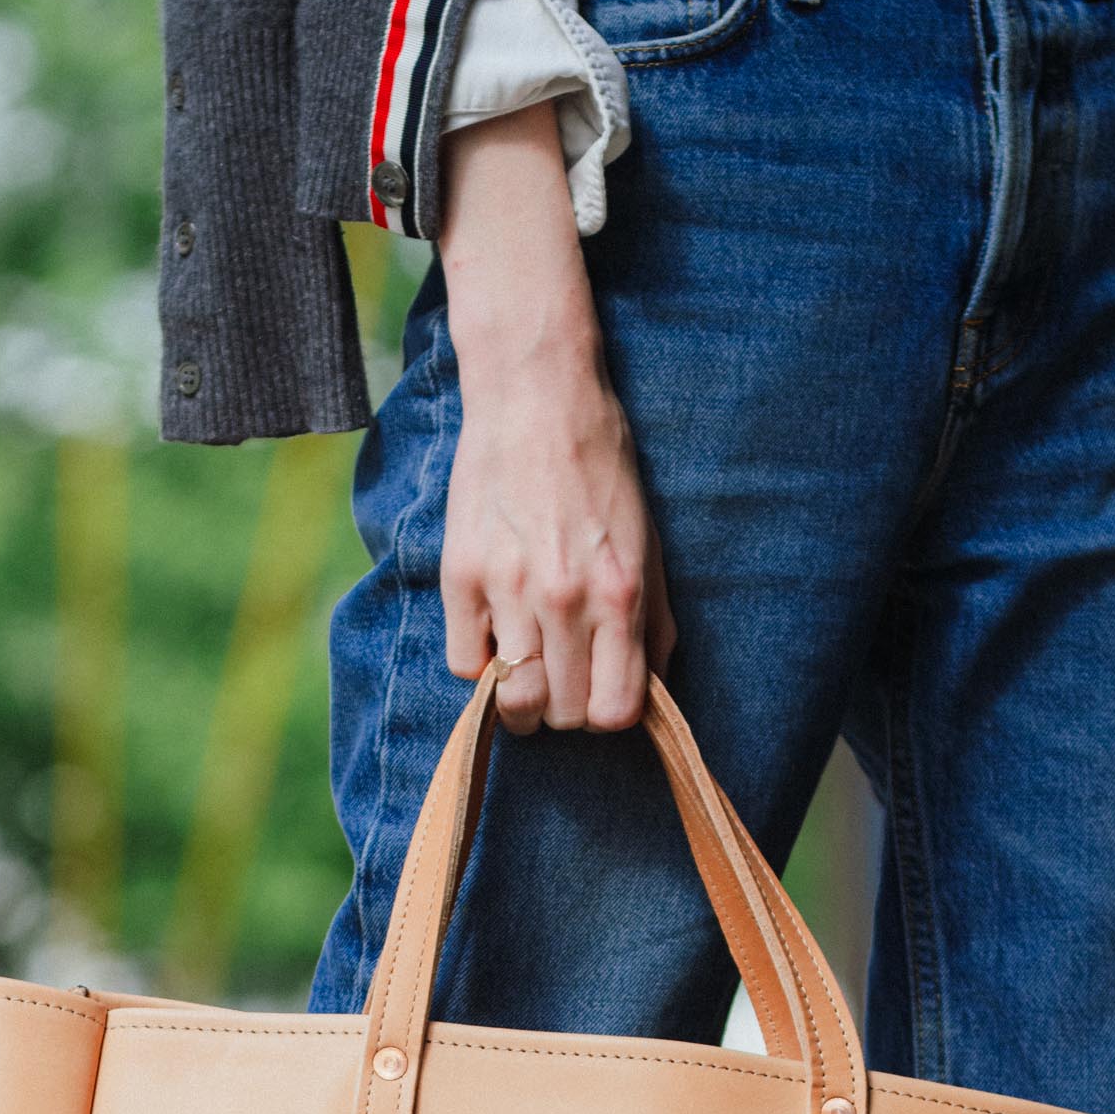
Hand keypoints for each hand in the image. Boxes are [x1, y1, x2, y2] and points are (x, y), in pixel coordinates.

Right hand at [437, 103, 672, 733]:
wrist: (537, 397)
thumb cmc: (603, 470)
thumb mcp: (650, 545)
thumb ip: (654, 625)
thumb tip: (650, 691)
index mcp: (619, 594)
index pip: (614, 712)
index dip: (609, 716)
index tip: (603, 695)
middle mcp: (564, 599)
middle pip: (564, 714)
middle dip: (569, 709)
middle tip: (567, 678)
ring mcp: (507, 589)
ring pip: (513, 699)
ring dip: (524, 700)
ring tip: (529, 672)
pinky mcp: (460, 575)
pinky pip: (464, 663)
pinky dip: (482, 664)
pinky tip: (497, 636)